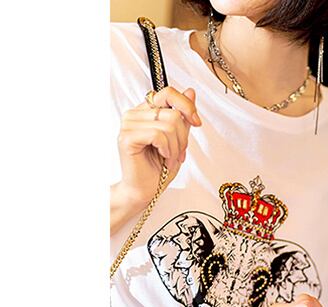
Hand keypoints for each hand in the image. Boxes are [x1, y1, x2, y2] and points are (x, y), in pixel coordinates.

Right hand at [116, 86, 201, 212]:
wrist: (144, 190)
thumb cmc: (158, 169)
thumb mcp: (178, 140)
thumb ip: (183, 117)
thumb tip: (190, 92)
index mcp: (145, 111)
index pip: (168, 93)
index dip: (186, 106)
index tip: (196, 122)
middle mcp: (134, 114)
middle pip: (173, 113)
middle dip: (183, 137)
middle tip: (177, 153)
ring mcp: (128, 124)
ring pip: (168, 125)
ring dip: (176, 148)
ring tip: (170, 159)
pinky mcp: (127, 137)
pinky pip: (159, 136)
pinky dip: (168, 150)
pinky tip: (163, 159)